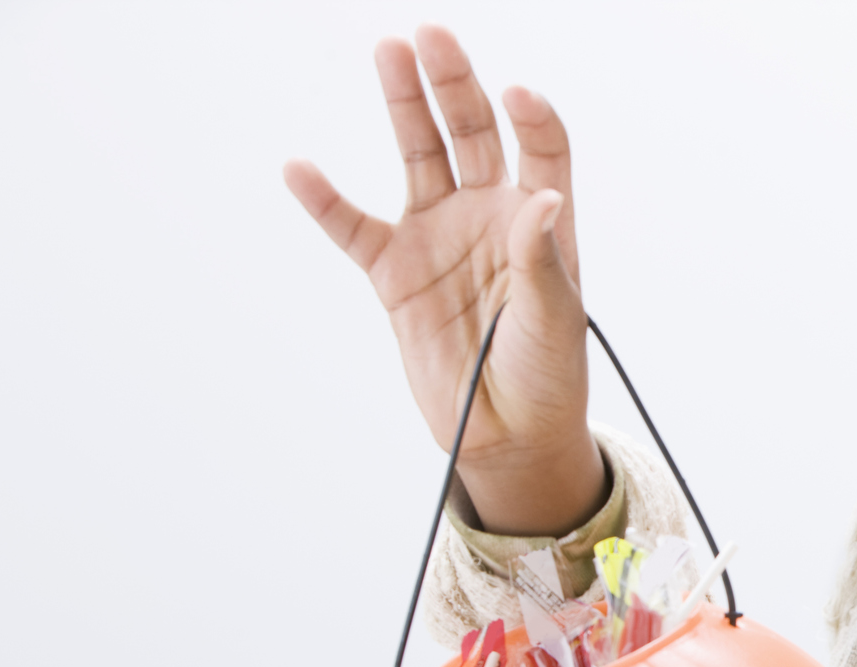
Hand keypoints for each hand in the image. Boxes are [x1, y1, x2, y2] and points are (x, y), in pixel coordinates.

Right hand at [284, 26, 604, 535]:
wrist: (507, 437)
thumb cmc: (547, 376)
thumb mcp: (556, 321)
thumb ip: (543, 258)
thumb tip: (542, 196)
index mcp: (539, 220)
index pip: (540, 147)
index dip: (531, 117)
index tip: (517, 96)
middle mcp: (488, 216)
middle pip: (471, 131)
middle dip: (454, 83)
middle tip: (432, 35)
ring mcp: (438, 237)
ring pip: (418, 155)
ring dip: (405, 105)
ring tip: (390, 52)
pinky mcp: (394, 272)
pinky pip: (352, 227)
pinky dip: (325, 200)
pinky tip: (300, 168)